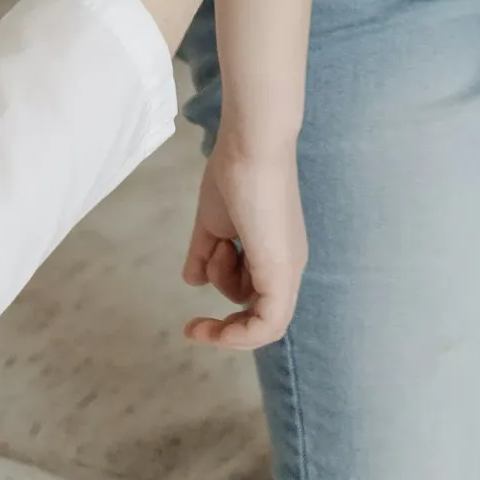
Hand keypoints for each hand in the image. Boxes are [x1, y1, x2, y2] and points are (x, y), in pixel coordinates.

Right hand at [181, 125, 306, 350]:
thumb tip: (193, 280)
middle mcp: (287, 266)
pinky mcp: (281, 270)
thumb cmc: (234, 173)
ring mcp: (287, 270)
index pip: (258, 304)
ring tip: (219, 246)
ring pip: (260, 321)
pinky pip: (268, 325)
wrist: (251, 144)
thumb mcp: (213, 222)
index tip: (192, 322)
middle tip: (193, 327)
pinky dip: (238, 336)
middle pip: (261, 319)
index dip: (227, 320)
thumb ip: (203, 252)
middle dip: (225, 330)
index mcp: (274, 254)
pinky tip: (209, 328)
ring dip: (222, 293)